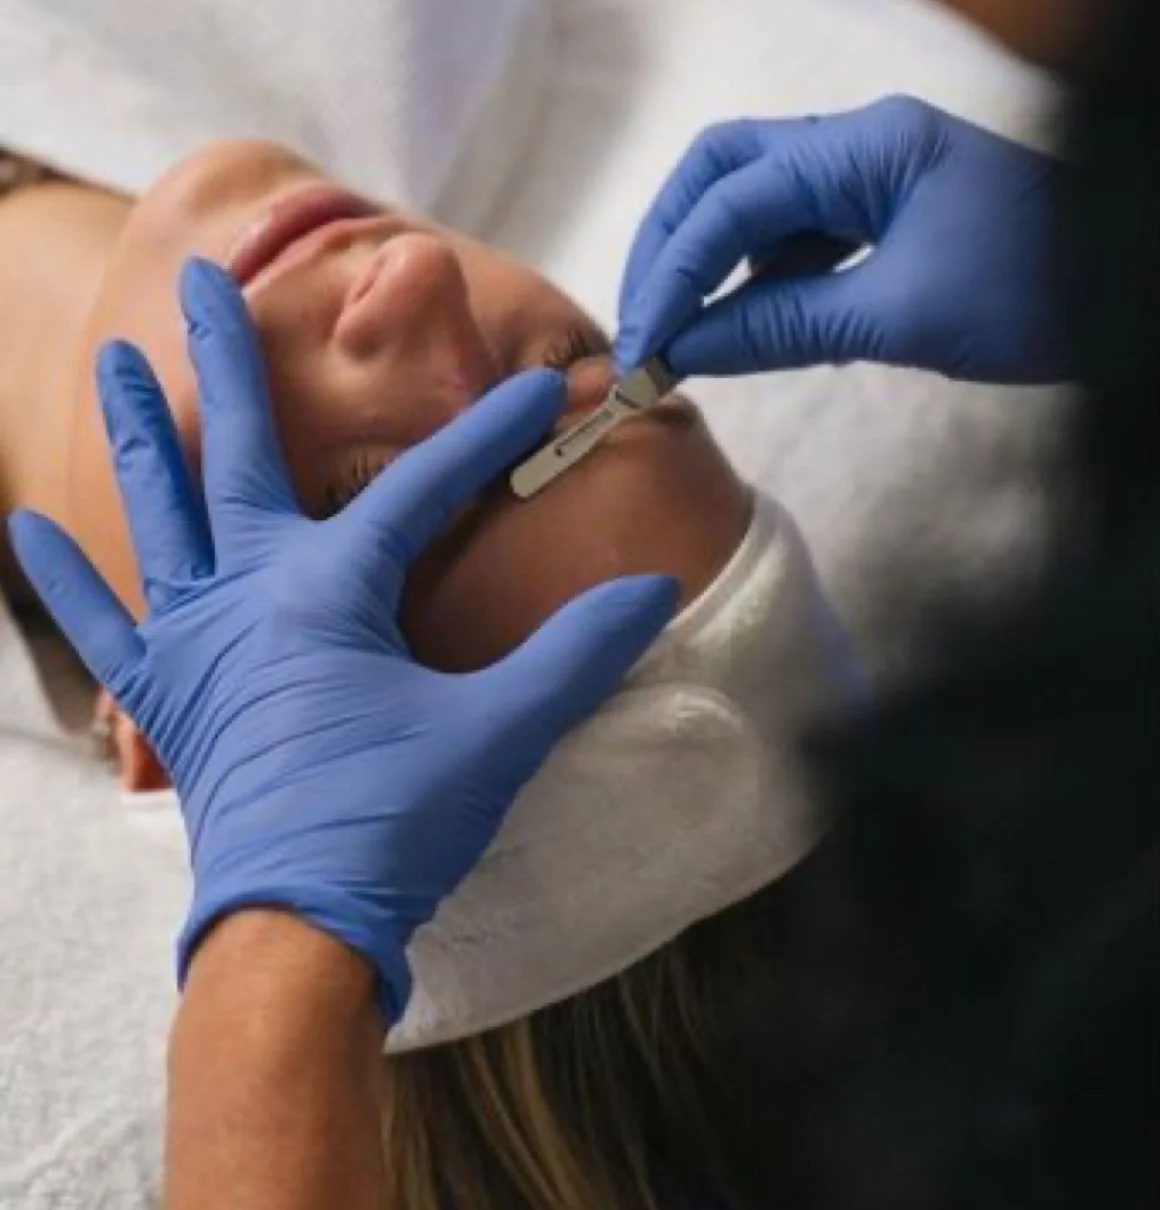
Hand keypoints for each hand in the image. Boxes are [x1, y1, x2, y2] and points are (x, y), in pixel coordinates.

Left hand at [9, 259, 676, 1022]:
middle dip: (228, 359)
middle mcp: (247, 594)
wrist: (299, 928)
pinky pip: (107, 628)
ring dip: (137, 436)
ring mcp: (195, 643)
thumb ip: (575, 653)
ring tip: (113, 361)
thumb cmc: (394, 821)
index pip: (423, 486)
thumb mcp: (499, 732)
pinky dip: (69, 580)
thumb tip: (651, 592)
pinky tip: (28, 530)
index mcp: (329, 590)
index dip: (488, 432)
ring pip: (159, 515)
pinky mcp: (168, 698)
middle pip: (237, 453)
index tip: (539, 386)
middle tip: (201, 278)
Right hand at [616, 96, 1065, 384]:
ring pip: (752, 207)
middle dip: (669, 245)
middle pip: (724, 174)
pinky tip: (734, 326)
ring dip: (704, 265)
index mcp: (868, 147)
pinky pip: (791, 243)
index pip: (733, 200)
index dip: (674, 275)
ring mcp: (867, 180)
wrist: (1124, 296)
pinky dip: (751, 285)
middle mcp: (857, 148)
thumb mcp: (898, 317)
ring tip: (674, 333)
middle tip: (640, 322)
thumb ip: (779, 327)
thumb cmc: (1034, 296)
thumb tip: (681, 349)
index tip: (642, 348)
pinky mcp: (878, 221)